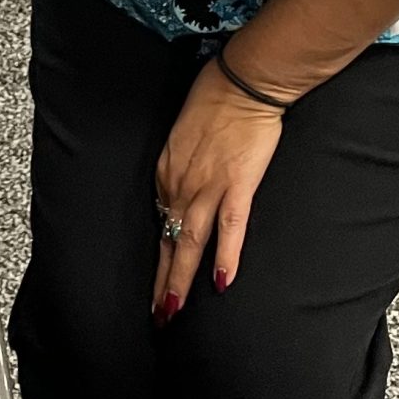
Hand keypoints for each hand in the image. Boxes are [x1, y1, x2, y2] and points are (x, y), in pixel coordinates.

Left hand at [151, 60, 286, 321]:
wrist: (242, 82)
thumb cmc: (215, 100)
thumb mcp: (183, 136)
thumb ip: (181, 166)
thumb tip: (184, 185)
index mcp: (166, 174)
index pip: (161, 223)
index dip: (159, 255)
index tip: (157, 281)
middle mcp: (179, 186)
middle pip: (168, 242)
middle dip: (161, 282)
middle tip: (157, 315)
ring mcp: (207, 188)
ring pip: (188, 243)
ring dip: (179, 280)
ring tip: (172, 311)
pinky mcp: (237, 186)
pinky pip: (230, 229)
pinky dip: (225, 257)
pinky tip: (221, 283)